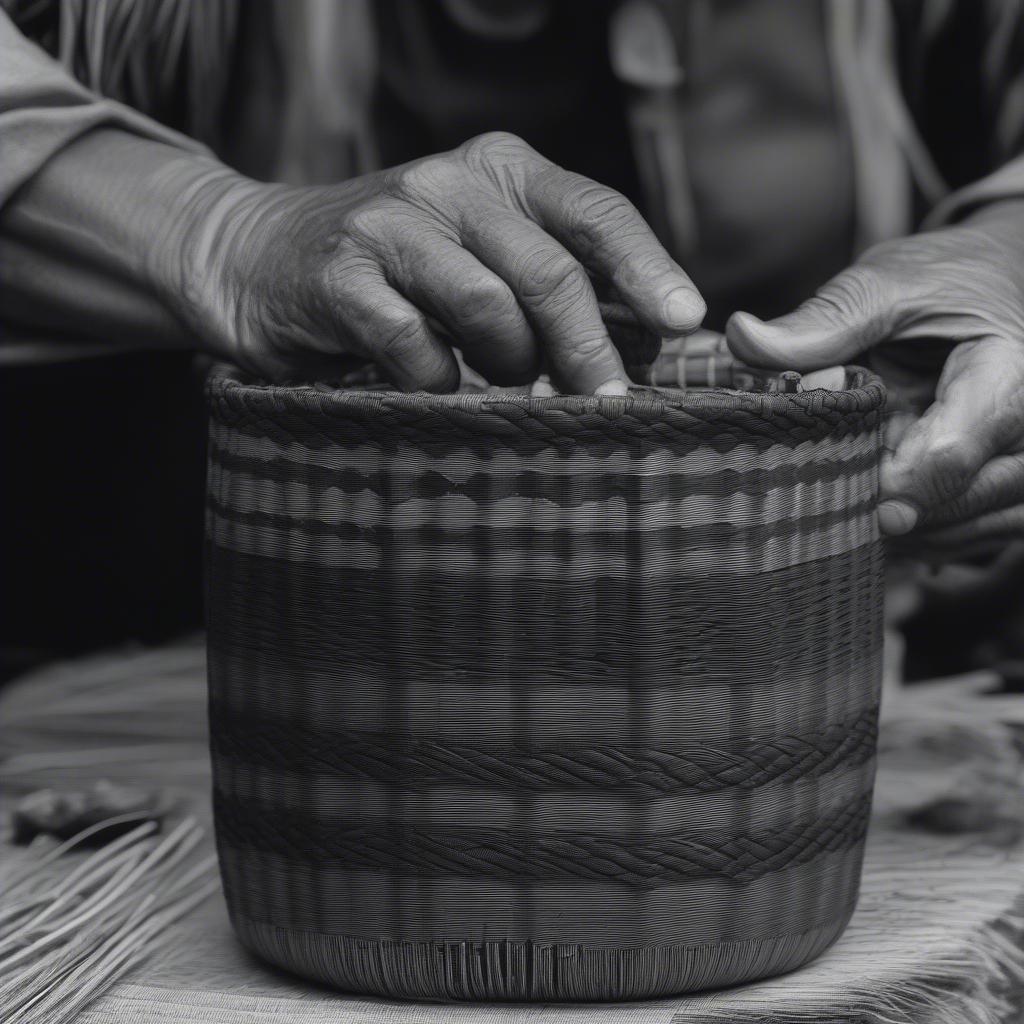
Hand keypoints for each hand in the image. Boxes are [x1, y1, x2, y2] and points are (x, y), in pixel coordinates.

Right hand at [172, 131, 703, 393]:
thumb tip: (637, 347)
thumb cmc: (397, 272)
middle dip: (589, 349)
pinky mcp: (340, 277)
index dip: (647, 268)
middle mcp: (450, 183)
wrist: (260, 256)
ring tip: (499, 382)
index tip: (683, 320)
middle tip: (608, 404)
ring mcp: (391, 225)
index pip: (595, 212)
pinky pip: (415, 346)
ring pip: (489, 308)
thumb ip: (548, 280)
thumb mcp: (481, 252)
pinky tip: (431, 385)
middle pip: (550, 272)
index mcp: (502, 170)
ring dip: (508, 366)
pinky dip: (437, 381)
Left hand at [725, 205, 1023, 551]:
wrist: (1000, 281)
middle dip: (887, 511)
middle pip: (961, 502)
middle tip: (820, 506)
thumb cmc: (948, 278)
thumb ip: (823, 321)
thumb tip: (743, 337)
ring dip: (905, 532)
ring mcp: (1023, 462)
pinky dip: (923, 533)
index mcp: (1008, 374)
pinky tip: (874, 515)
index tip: (834, 496)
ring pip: (970, 528)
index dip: (886, 487)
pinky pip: (973, 532)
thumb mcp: (886, 283)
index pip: (951, 455)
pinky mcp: (1008, 483)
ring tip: (841, 509)